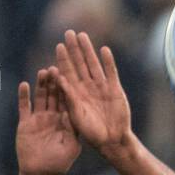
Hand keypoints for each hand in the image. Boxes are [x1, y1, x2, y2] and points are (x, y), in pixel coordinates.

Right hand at [16, 69, 80, 174]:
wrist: (39, 174)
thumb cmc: (59, 163)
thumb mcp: (71, 147)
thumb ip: (72, 130)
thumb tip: (70, 112)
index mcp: (65, 121)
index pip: (67, 101)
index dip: (67, 89)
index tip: (69, 77)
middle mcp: (53, 117)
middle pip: (54, 96)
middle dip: (54, 82)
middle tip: (54, 68)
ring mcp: (39, 118)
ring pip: (40, 97)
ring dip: (41, 85)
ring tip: (42, 72)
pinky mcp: (25, 122)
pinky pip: (24, 106)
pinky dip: (23, 96)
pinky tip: (24, 84)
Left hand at [50, 32, 131, 156]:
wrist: (112, 141)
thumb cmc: (91, 133)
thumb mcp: (76, 116)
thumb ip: (69, 98)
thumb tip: (59, 78)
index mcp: (76, 94)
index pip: (68, 72)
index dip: (64, 59)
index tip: (59, 45)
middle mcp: (87, 88)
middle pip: (79, 64)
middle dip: (74, 49)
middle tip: (68, 33)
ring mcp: (101, 87)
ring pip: (93, 64)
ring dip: (88, 50)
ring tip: (82, 36)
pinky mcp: (115, 89)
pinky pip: (111, 72)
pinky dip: (108, 62)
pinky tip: (104, 50)